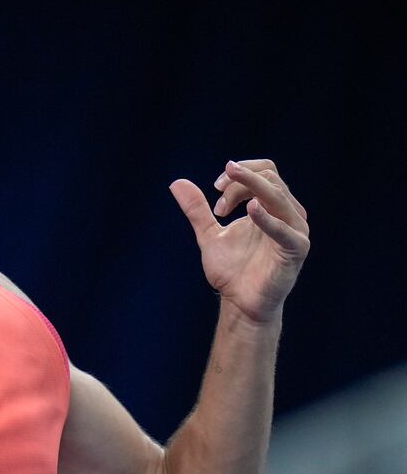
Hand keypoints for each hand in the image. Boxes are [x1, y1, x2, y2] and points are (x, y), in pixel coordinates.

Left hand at [169, 159, 310, 323]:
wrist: (240, 303)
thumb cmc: (232, 269)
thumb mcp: (209, 234)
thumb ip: (197, 209)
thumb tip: (177, 183)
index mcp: (271, 206)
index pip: (264, 171)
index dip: (239, 172)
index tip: (215, 188)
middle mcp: (287, 213)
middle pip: (270, 177)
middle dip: (239, 182)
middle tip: (217, 205)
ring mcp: (295, 230)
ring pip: (278, 195)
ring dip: (249, 190)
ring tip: (222, 208)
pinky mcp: (296, 249)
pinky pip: (285, 229)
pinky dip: (268, 218)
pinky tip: (251, 209)